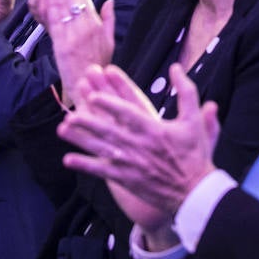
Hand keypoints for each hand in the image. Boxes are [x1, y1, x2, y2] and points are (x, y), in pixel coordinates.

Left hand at [20, 0, 108, 105]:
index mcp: (96, 22)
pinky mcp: (64, 44)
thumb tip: (110, 0)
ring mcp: (76, 34)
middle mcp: (87, 25)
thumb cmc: (98, 66)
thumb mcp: (110, 42)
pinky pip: (57, 21)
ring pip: (65, 4)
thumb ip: (109, 19)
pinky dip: (52, 5)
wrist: (91, 87)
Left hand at [59, 64, 219, 234]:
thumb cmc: (194, 154)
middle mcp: (139, 145)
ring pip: (101, 149)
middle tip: (71, 113)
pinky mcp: (127, 179)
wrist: (196, 192)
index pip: (128, 113)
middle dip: (88, 121)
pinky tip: (68, 160)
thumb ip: (186, 91)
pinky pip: (102, 171)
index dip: (110, 104)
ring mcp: (131, 163)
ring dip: (80, 139)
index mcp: (154, 129)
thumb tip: (175, 67)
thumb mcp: (194, 120)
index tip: (94, 97)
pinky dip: (85, 166)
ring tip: (63, 129)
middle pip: (109, 130)